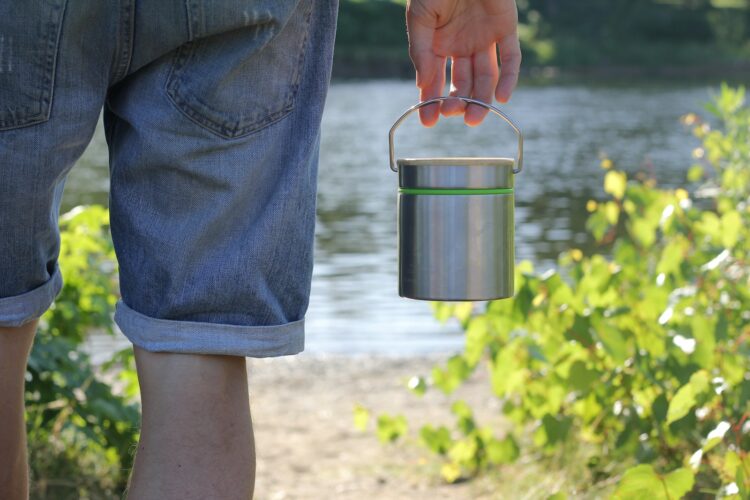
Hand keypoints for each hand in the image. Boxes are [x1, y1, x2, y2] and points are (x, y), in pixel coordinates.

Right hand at [406, 0, 520, 125]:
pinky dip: (509, 79)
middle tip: (453, 115)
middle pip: (462, 83)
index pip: (436, 81)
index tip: (428, 121)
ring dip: (480, 99)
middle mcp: (463, 46)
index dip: (432, 101)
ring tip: (474, 117)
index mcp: (439, 44)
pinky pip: (511, 59)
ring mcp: (485, 39)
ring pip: (486, 77)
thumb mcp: (420, 18)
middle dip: (457, 102)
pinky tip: (502, 99)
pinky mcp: (507, 29)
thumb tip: (423, 85)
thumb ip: (422, 51)